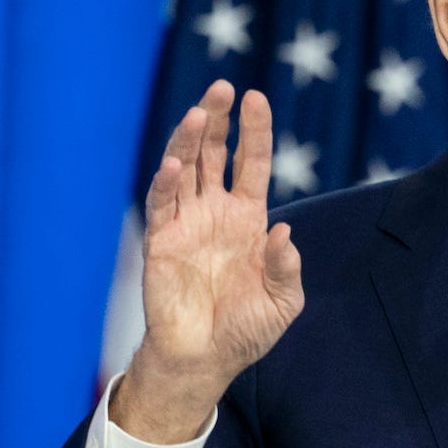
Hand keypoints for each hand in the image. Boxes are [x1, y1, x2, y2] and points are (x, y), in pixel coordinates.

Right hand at [113, 80, 304, 442]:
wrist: (205, 360)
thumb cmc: (246, 330)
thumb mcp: (283, 302)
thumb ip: (286, 268)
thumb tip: (284, 234)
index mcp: (247, 220)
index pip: (251, 163)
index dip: (254, 131)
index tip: (256, 97)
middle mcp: (215, 213)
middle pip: (214, 154)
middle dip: (217, 120)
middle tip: (222, 87)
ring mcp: (186, 224)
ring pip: (184, 170)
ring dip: (189, 141)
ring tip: (198, 113)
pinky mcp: (160, 243)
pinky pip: (161, 206)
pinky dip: (166, 184)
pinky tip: (174, 164)